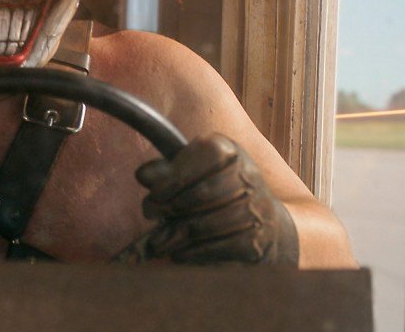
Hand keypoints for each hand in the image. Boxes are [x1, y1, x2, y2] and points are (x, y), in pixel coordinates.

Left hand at [135, 134, 298, 265]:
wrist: (261, 221)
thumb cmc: (213, 190)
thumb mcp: (189, 171)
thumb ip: (165, 171)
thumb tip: (143, 175)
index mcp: (228, 151)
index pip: (204, 158)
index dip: (174, 179)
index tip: (154, 195)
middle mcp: (248, 176)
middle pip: (205, 193)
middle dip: (171, 206)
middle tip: (151, 215)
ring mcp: (257, 209)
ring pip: (208, 224)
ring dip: (177, 234)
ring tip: (159, 241)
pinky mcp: (256, 241)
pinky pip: (218, 248)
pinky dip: (192, 253)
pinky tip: (178, 253)